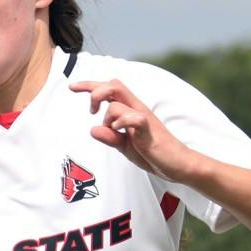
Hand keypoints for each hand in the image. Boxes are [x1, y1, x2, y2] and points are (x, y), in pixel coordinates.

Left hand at [70, 79, 204, 184]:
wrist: (177, 165)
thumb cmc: (152, 153)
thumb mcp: (125, 147)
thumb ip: (110, 138)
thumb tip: (93, 129)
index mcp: (130, 110)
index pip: (110, 90)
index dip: (90, 85)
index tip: (72, 86)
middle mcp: (137, 109)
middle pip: (114, 85)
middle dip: (95, 92)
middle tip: (91, 111)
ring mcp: (143, 118)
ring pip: (116, 105)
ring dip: (107, 118)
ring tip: (114, 132)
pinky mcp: (149, 130)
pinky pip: (133, 117)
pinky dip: (121, 122)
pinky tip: (118, 130)